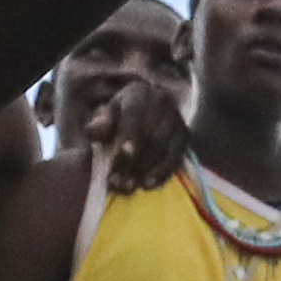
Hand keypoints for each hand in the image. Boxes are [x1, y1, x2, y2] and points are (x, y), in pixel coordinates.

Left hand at [91, 74, 187, 195]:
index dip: (128, 139)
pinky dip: (162, 172)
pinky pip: (176, 156)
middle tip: (118, 185)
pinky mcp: (185, 134)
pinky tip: (148, 185)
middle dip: (133, 163)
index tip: (120, 158)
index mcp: (138, 92)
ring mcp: (176, 117)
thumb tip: (95, 130)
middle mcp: (162, 100)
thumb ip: (98, 125)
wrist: (144, 116)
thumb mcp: (104, 118)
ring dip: (146, 170)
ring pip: (163, 146)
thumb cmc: (117, 120)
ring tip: (129, 188)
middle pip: (149, 134)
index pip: (134, 116)